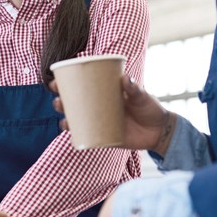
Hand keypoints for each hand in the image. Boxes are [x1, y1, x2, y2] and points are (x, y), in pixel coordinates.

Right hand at [51, 75, 174, 154]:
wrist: (160, 131)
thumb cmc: (151, 109)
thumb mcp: (143, 97)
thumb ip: (135, 89)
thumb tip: (126, 79)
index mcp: (105, 92)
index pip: (82, 84)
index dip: (66, 82)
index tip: (56, 80)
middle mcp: (99, 106)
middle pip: (74, 103)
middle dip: (61, 102)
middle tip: (58, 101)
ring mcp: (100, 122)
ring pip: (77, 120)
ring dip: (65, 120)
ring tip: (63, 120)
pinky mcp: (105, 136)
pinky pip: (86, 137)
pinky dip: (76, 137)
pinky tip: (71, 136)